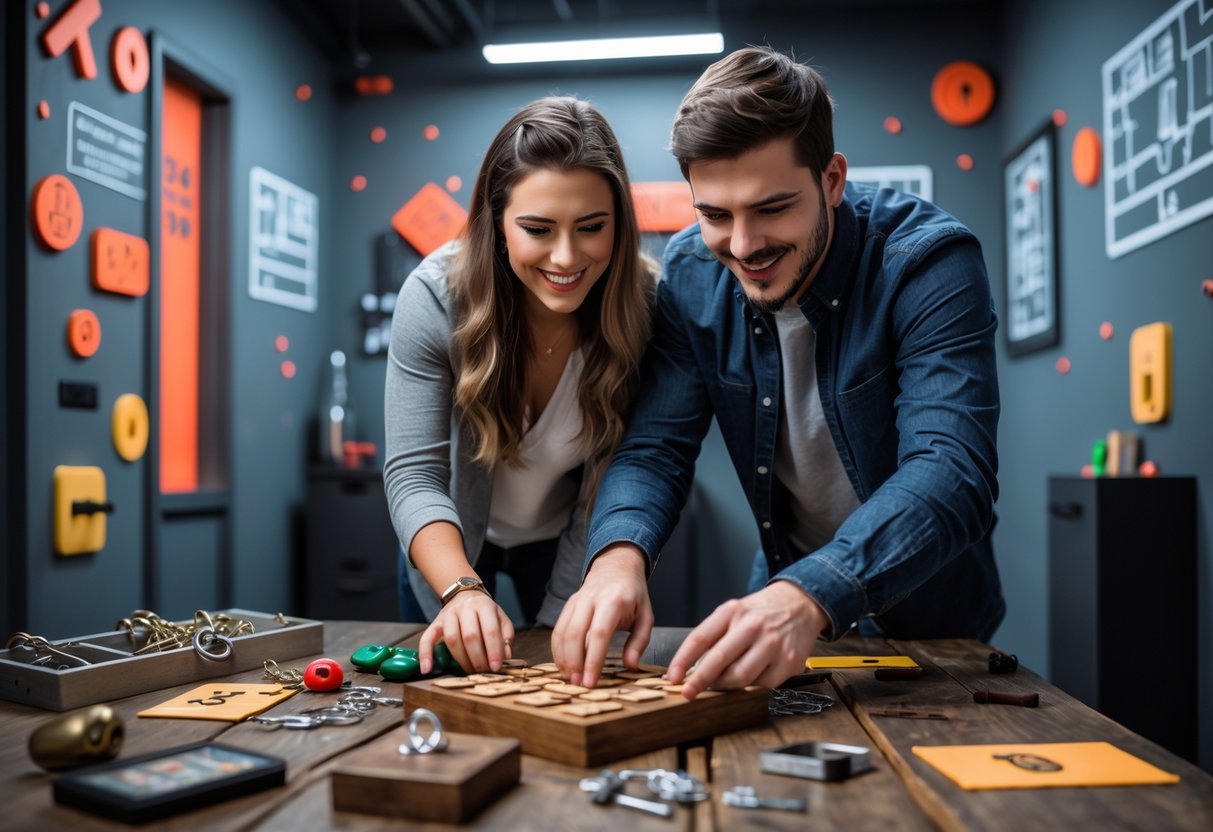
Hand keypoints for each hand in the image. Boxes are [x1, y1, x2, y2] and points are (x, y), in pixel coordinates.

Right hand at [418, 591, 513, 673]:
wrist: (464, 595)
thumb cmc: (485, 613)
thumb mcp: (501, 619)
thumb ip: (505, 637)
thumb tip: (505, 657)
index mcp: (484, 606)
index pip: (490, 630)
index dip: (493, 651)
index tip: (496, 667)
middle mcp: (465, 608)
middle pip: (470, 636)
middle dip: (478, 658)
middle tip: (483, 672)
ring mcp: (448, 614)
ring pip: (452, 639)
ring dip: (461, 660)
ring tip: (469, 671)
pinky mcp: (435, 623)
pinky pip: (427, 638)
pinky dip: (425, 654)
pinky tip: (427, 669)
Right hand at [551, 545, 652, 687]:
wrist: (616, 566)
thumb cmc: (633, 594)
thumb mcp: (646, 616)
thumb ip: (639, 642)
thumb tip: (631, 666)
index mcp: (614, 601)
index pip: (599, 633)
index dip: (593, 660)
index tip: (591, 682)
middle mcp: (591, 599)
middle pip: (575, 633)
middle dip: (574, 662)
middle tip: (579, 684)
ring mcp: (577, 600)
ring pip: (562, 631)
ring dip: (563, 658)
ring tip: (571, 678)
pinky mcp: (568, 605)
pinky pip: (558, 629)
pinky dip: (558, 649)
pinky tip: (564, 665)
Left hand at [667, 581, 827, 698]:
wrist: (800, 605)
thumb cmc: (761, 612)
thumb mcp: (733, 612)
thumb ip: (714, 636)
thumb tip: (691, 669)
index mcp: (733, 611)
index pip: (700, 638)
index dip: (682, 660)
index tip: (673, 677)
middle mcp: (753, 626)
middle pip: (719, 659)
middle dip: (700, 680)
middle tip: (688, 693)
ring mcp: (773, 644)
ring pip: (740, 677)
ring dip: (724, 686)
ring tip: (720, 685)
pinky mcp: (789, 662)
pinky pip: (762, 685)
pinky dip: (750, 687)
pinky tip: (748, 680)